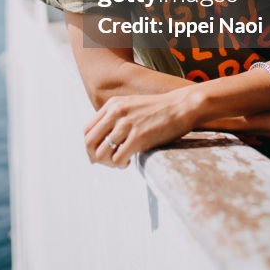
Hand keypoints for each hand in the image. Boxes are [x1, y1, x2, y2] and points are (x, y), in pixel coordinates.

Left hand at [83, 88, 198, 168]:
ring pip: (101, 153)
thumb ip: (117, 118)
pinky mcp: (138, 137)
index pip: (87, 130)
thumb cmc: (160, 110)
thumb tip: (105, 141)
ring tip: (121, 162)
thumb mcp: (133, 106)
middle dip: (94, 157)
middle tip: (107, 162)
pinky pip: (117, 158)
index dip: (90, 146)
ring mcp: (126, 124)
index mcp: (112, 105)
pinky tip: (129, 162)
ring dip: (108, 163)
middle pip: (89, 142)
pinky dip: (120, 165)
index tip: (99, 154)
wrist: (182, 106)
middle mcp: (116, 112)